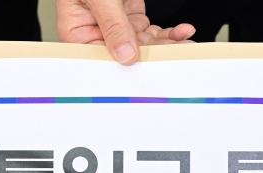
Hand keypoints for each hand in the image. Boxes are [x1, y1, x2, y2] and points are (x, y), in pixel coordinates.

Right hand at [56, 0, 194, 64]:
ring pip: (145, 45)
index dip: (126, 64)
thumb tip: (125, 54)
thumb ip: (112, 24)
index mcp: (77, 33)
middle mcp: (97, 33)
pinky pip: (151, 32)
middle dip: (156, 53)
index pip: (102, 57)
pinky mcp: (131, 19)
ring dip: (167, 44)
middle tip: (178, 52)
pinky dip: (168, 32)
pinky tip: (182, 30)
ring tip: (186, 42)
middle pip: (128, 54)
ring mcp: (116, 27)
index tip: (150, 64)